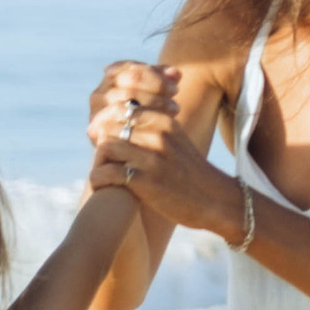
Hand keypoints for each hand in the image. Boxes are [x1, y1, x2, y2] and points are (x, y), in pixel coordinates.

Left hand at [83, 65, 232, 235]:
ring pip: (106, 147)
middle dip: (98, 139)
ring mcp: (152, 158)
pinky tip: (99, 185)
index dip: (106, 121)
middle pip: (111, 125)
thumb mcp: (176, 138)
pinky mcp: (146, 182)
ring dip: (96, 160)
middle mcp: (158, 135)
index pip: (122, 108)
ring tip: (99, 170)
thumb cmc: (188, 171)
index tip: (100, 136)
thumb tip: (124, 112)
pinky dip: (97, 179)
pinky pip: (108, 173)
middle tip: (98, 156)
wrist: (212, 201)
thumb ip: (153, 123)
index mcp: (165, 120)